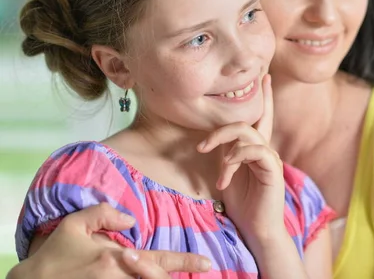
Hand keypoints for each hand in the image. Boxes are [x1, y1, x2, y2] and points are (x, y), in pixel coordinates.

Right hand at [7, 203, 210, 278]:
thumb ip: (104, 213)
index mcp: (115, 260)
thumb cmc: (55, 254)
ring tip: (175, 274)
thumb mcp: (75, 225)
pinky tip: (153, 275)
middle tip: (198, 267)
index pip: (158, 260)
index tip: (206, 263)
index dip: (185, 262)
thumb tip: (131, 220)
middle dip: (175, 276)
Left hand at [198, 74, 284, 242]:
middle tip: (202, 145)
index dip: (264, 97)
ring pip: (248, 134)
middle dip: (223, 127)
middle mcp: (265, 150)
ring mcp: (270, 159)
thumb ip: (225, 154)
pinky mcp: (272, 170)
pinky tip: (224, 177)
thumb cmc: (243, 205)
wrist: (257, 230)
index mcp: (256, 150)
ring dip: (225, 147)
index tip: (265, 77)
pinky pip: (254, 150)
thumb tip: (210, 139)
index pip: (261, 117)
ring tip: (215, 168)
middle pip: (249, 121)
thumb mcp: (228, 174)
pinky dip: (235, 159)